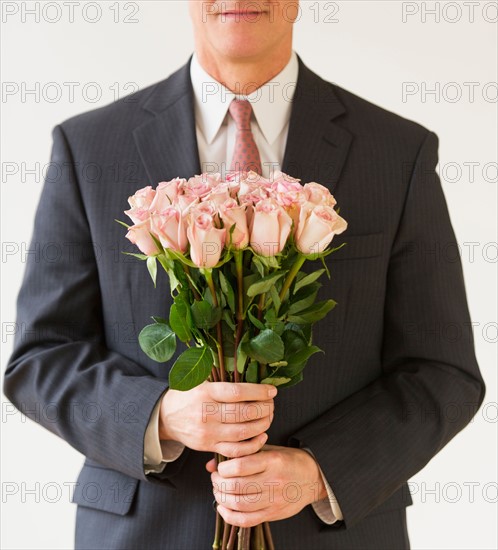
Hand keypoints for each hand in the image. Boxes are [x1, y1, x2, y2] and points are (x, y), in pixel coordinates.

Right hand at [159, 382, 276, 457]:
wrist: (165, 416)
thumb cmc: (188, 394)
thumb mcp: (200, 379)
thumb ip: (222, 377)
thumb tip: (251, 370)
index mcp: (206, 392)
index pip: (238, 392)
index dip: (259, 392)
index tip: (272, 391)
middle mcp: (207, 413)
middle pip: (243, 413)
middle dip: (264, 409)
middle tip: (272, 405)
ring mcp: (208, 432)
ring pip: (242, 433)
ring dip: (262, 425)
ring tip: (269, 417)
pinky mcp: (208, 446)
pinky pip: (235, 450)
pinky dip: (252, 445)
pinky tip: (261, 435)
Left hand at [206, 444, 327, 527]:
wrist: (313, 477)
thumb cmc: (287, 460)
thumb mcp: (267, 450)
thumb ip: (241, 455)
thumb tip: (211, 464)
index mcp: (272, 461)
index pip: (240, 465)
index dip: (223, 468)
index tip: (220, 468)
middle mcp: (273, 481)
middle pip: (236, 486)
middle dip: (219, 483)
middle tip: (216, 479)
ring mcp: (274, 500)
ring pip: (239, 504)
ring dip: (221, 498)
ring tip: (219, 491)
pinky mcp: (273, 514)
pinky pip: (246, 520)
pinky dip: (230, 516)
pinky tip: (223, 508)